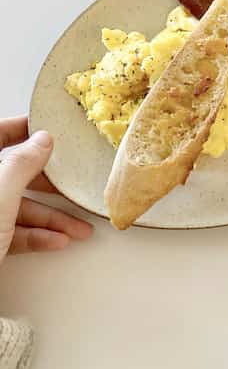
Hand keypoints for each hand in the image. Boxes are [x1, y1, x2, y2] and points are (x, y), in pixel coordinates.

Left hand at [0, 117, 92, 259]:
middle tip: (70, 180)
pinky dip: (36, 236)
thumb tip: (42, 140)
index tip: (49, 128)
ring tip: (78, 226)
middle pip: (12, 173)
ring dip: (51, 217)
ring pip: (17, 207)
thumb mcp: (0, 193)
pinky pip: (12, 232)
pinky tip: (58, 240)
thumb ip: (22, 162)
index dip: (21, 129)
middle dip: (47, 182)